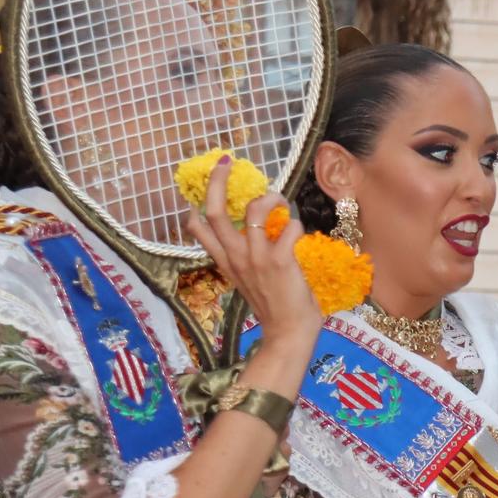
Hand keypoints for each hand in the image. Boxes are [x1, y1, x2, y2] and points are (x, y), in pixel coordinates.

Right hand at [185, 155, 322, 347]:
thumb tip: (247, 233)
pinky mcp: (279, 262)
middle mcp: (236, 257)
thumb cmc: (273, 306)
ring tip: (280, 201)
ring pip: (255, 211)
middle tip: (227, 162)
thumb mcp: (247, 281)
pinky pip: (288, 227)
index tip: (207, 184)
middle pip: (216, 212)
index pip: (197, 228)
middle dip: (218, 181)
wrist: (287, 335)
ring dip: (271, 197)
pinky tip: (299, 233)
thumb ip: (242, 258)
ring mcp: (256, 259)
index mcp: (226, 261)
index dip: (197, 202)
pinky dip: (296, 223)